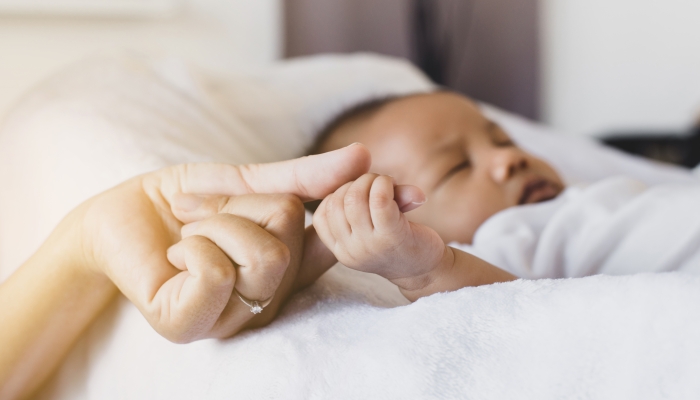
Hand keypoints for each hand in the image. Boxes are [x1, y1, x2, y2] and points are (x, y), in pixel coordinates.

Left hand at [77, 144, 369, 341]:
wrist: (116, 215)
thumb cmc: (184, 201)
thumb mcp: (246, 182)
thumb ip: (301, 176)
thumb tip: (364, 155)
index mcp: (289, 267)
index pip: (339, 243)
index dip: (344, 210)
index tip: (375, 191)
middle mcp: (270, 298)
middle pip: (290, 237)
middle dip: (238, 207)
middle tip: (204, 213)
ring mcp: (233, 318)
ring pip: (263, 257)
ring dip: (213, 224)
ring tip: (190, 232)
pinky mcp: (190, 326)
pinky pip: (216, 274)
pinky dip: (192, 244)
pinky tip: (175, 253)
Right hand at [313, 173, 447, 288]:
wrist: (430, 271)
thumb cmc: (398, 241)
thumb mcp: (371, 226)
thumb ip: (361, 199)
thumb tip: (359, 155)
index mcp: (340, 250)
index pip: (323, 213)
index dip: (340, 194)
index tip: (361, 194)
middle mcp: (350, 252)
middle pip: (337, 201)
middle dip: (357, 183)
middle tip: (379, 186)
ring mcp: (370, 246)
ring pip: (355, 197)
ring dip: (373, 181)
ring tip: (388, 186)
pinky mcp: (392, 237)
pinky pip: (379, 199)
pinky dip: (386, 185)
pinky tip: (398, 190)